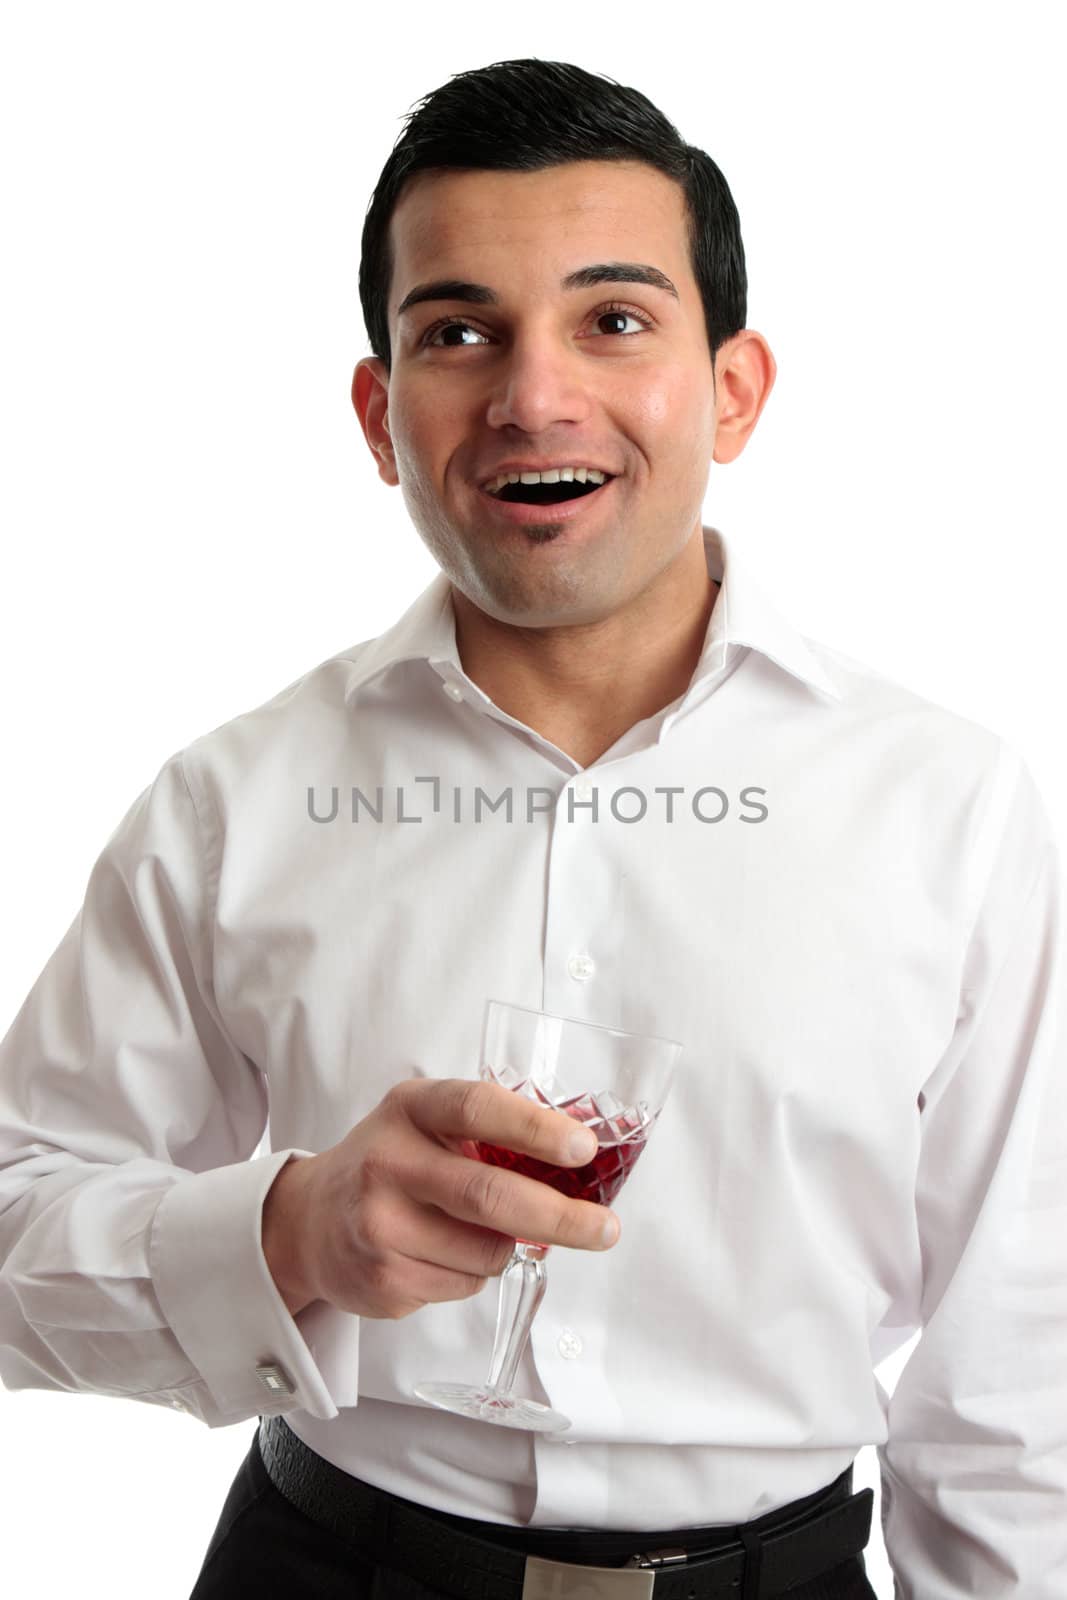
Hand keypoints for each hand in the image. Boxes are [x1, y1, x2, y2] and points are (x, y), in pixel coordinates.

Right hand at [261, 1077, 620, 1318]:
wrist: (309, 1222)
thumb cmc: (390, 1163)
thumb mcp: (425, 1121)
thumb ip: (490, 1127)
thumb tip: (583, 1159)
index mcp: (409, 1108)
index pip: (477, 1108)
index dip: (535, 1128)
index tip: (584, 1149)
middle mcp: (387, 1163)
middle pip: (490, 1195)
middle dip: (562, 1217)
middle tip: (605, 1229)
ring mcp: (380, 1227)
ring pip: (488, 1251)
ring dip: (508, 1247)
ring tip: (477, 1230)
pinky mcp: (383, 1281)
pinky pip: (465, 1286)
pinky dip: (475, 1273)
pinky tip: (440, 1253)